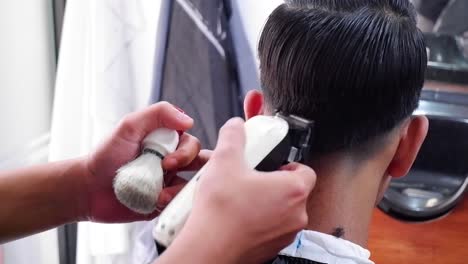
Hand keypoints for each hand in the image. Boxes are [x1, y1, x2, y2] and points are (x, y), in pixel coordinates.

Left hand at [81, 102, 202, 222]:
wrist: (88, 189)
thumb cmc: (106, 155)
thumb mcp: (129, 126)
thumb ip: (158, 114)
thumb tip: (188, 119)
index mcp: (167, 143)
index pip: (192, 144)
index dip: (186, 152)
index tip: (166, 160)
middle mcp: (172, 162)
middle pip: (200, 164)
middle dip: (192, 169)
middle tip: (168, 171)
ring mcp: (169, 184)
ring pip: (193, 187)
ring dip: (181, 190)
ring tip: (160, 195)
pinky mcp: (164, 204)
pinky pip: (180, 205)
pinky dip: (172, 204)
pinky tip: (156, 203)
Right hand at [164, 118, 316, 263]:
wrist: (208, 249)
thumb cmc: (221, 211)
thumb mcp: (224, 160)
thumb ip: (233, 136)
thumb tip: (236, 126)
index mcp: (294, 190)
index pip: (305, 170)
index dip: (287, 163)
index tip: (270, 163)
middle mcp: (296, 215)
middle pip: (292, 191)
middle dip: (272, 182)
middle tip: (250, 177)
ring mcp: (285, 235)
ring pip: (281, 211)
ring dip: (264, 202)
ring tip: (239, 196)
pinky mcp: (270, 249)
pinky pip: (269, 228)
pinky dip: (257, 220)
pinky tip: (235, 215)